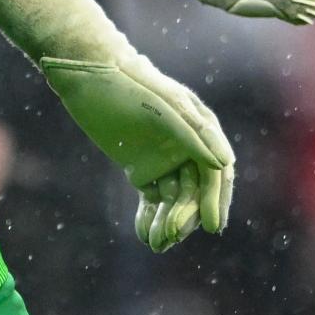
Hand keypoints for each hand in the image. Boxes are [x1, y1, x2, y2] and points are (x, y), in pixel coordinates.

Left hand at [0, 0, 235, 250]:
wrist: (89, 72)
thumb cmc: (129, 83)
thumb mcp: (164, 105)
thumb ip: (194, 133)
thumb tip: (225, 164)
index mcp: (200, 128)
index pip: (216, 171)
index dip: (217, 199)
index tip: (211, 227)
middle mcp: (187, 146)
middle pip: (195, 191)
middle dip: (186, 216)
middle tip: (170, 236)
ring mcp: (164, 158)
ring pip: (174, 199)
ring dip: (168, 222)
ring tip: (155, 242)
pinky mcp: (141, 167)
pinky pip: (152, 200)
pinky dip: (150, 218)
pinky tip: (144, 234)